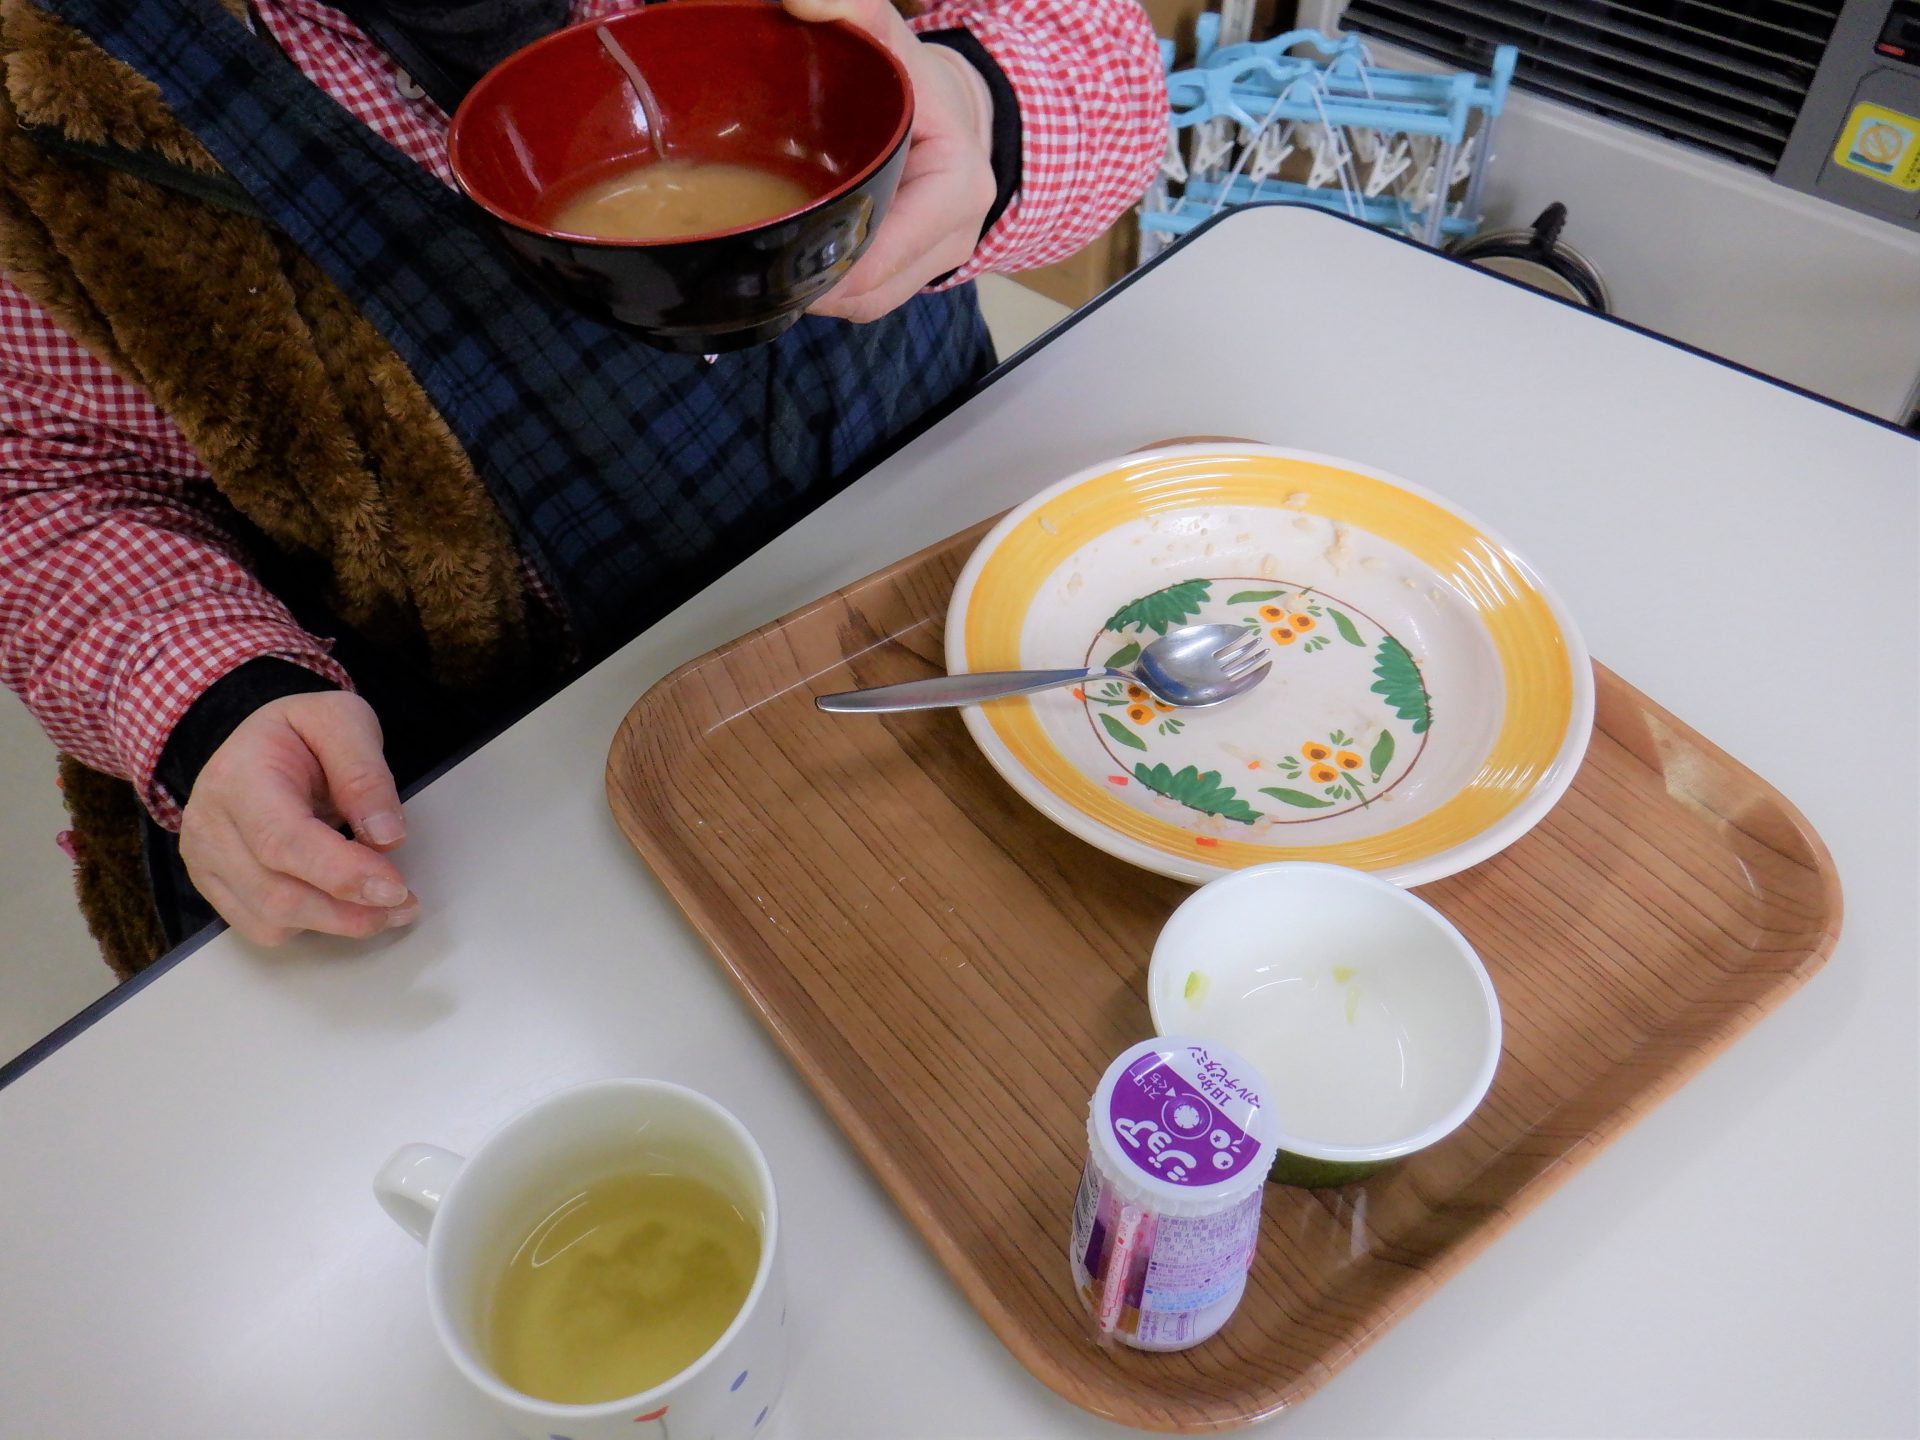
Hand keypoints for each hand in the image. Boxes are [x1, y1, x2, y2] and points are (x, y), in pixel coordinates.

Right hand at [177, 692, 417, 944]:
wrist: (250, 744)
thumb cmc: (297, 733)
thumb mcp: (341, 721)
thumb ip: (364, 774)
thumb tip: (386, 838)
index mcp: (239, 778)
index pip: (284, 841)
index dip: (341, 873)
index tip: (394, 888)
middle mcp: (211, 826)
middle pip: (277, 894)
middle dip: (349, 910)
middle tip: (404, 904)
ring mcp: (206, 862)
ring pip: (271, 921)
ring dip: (337, 924)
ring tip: (383, 905)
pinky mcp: (214, 887)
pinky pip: (263, 929)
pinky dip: (310, 926)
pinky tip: (340, 903)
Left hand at [782, 0, 995, 321]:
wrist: (956, 109)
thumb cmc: (920, 80)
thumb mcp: (895, 40)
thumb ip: (858, 11)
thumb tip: (801, 0)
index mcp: (957, 187)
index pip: (882, 255)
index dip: (822, 259)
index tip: (769, 237)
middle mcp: (955, 237)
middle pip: (870, 290)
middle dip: (809, 278)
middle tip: (751, 252)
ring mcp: (938, 262)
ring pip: (867, 304)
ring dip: (816, 291)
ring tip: (766, 261)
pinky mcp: (918, 274)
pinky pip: (871, 299)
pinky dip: (830, 288)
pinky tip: (794, 262)